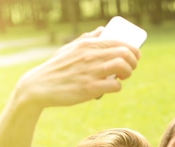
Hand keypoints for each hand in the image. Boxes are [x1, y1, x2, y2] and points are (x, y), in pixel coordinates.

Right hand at [15, 27, 140, 109]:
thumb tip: (103, 30)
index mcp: (87, 44)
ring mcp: (90, 72)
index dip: (133, 50)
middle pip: (125, 53)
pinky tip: (110, 87)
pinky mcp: (89, 88)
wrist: (39, 86)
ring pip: (123, 67)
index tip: (135, 57)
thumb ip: (88, 39)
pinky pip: (115, 85)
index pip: (119, 42)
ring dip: (128, 73)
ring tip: (122, 77)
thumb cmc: (57, 68)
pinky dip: (116, 87)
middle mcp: (90, 56)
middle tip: (130, 69)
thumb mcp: (70, 48)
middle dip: (133, 62)